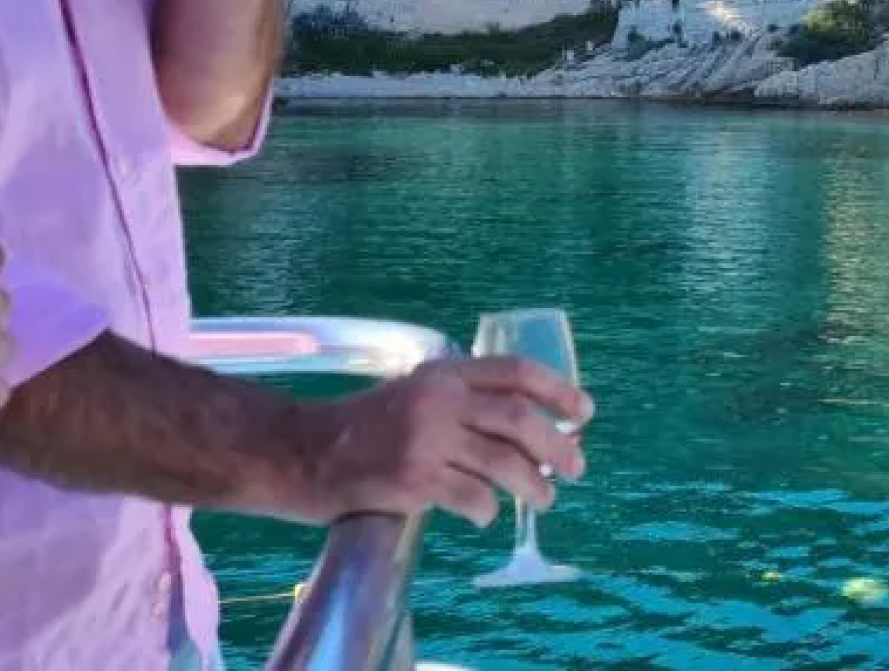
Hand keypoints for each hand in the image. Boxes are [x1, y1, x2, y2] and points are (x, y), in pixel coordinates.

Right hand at [295, 358, 593, 527]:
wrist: (303, 452)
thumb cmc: (365, 427)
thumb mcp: (416, 393)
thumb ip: (464, 401)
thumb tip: (530, 429)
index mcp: (445, 374)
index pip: (517, 372)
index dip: (559, 391)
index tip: (585, 415)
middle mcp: (440, 400)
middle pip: (520, 418)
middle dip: (558, 445)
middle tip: (576, 467)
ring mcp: (426, 439)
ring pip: (504, 461)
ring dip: (534, 485)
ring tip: (544, 499)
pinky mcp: (413, 479)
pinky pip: (473, 497)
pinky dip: (489, 509)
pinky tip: (487, 515)